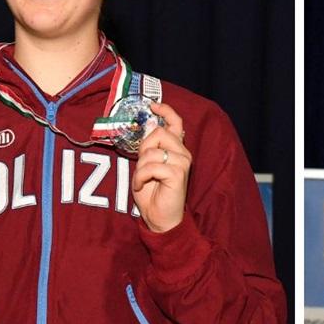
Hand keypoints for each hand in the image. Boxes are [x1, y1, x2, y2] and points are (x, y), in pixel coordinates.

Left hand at [132, 102, 191, 232]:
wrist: (160, 218)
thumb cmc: (153, 193)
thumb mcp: (146, 165)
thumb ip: (150, 146)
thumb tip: (150, 124)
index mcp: (177, 149)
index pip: (175, 123)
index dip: (165, 111)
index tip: (152, 105)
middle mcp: (183, 153)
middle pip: (158, 133)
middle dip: (142, 149)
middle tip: (140, 168)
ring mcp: (183, 162)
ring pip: (152, 151)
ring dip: (140, 168)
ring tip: (140, 181)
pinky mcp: (178, 173)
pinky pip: (151, 166)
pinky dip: (140, 177)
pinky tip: (141, 186)